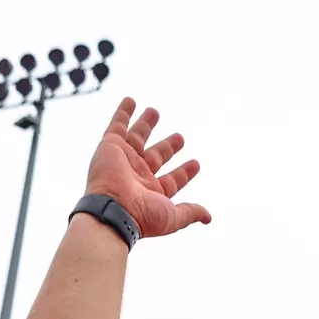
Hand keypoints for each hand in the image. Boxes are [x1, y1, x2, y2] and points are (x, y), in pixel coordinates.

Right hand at [85, 99, 210, 236]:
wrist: (113, 209)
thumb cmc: (143, 215)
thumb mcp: (173, 216)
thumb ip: (189, 212)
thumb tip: (208, 217)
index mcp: (152, 192)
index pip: (173, 179)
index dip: (184, 172)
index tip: (196, 164)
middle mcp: (138, 175)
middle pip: (156, 156)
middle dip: (168, 147)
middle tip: (180, 137)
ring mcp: (124, 159)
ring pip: (137, 137)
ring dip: (146, 125)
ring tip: (154, 112)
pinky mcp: (110, 146)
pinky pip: (117, 125)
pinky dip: (123, 113)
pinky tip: (130, 101)